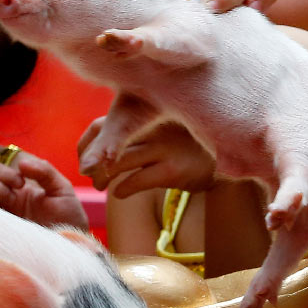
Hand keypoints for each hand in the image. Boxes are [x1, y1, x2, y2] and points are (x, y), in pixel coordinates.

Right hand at [0, 154, 89, 229]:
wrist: (71, 251)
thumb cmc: (68, 221)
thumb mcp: (62, 191)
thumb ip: (45, 171)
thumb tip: (22, 164)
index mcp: (13, 191)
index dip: (2, 171)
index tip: (21, 182)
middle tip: (16, 188)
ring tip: (9, 200)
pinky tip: (4, 217)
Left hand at [76, 118, 215, 195]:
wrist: (224, 160)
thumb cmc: (186, 146)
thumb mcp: (160, 131)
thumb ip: (133, 134)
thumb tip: (93, 152)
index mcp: (146, 114)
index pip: (100, 124)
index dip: (85, 145)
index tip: (83, 161)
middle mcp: (153, 127)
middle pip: (106, 143)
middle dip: (92, 164)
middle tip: (92, 178)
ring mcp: (164, 147)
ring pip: (119, 162)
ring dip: (103, 178)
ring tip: (102, 187)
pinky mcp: (173, 169)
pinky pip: (137, 180)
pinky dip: (122, 189)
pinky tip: (119, 193)